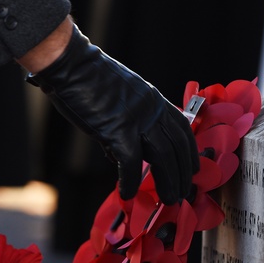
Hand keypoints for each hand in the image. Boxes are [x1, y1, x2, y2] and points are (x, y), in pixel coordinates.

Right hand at [25, 26, 198, 204]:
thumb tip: (117, 153)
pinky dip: (130, 180)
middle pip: (177, 147)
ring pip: (162, 157)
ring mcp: (137, 119)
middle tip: (183, 193)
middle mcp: (152, 109)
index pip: (182, 129)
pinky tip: (128, 193)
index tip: (193, 168)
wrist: (70, 63)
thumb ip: (127, 121)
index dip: (190, 151)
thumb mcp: (121, 96)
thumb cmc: (88, 78)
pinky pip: (130, 162)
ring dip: (168, 181)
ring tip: (169, 199)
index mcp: (154, 100)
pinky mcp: (117, 129)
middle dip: (183, 173)